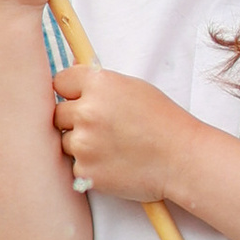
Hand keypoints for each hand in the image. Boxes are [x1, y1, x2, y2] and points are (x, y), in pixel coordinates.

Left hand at [50, 62, 200, 205]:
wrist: (182, 160)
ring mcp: (84, 144)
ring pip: (65, 141)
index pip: (59, 82)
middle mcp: (87, 112)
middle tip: (101, 128)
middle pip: (57, 114)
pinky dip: (90, 167)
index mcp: (99, 84)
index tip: (80, 100)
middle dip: (74, 120)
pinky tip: (114, 163)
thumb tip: (71, 67)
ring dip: (81, 145)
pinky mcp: (85, 172)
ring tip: (112, 147)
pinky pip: (76, 166)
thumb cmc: (164, 121)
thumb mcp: (134, 88)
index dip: (70, 93)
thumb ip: (99, 81)